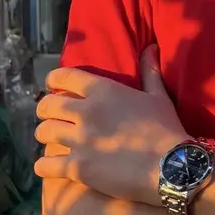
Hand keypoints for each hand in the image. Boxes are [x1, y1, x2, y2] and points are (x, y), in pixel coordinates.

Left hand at [34, 46, 186, 204]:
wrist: (172, 167)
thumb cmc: (167, 129)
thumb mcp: (159, 96)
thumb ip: (149, 72)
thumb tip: (151, 47)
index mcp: (103, 91)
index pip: (63, 77)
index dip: (53, 81)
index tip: (52, 87)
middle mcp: (86, 112)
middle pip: (47, 106)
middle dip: (46, 111)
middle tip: (53, 117)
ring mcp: (80, 140)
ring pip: (42, 133)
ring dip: (47, 136)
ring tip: (55, 141)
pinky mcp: (78, 167)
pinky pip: (45, 165)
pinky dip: (45, 165)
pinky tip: (51, 166)